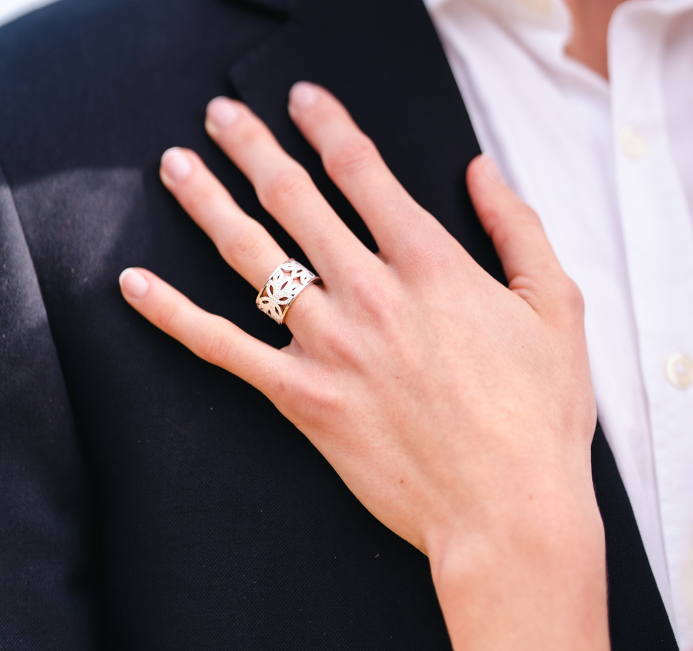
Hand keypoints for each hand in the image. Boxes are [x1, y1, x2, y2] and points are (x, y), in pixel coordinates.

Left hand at [119, 84, 633, 650]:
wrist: (507, 510)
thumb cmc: (538, 417)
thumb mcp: (557, 308)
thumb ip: (520, 229)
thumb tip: (483, 170)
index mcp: (433, 265)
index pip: (365, 172)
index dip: (328, 126)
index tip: (302, 99)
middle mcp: (372, 293)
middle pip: (294, 199)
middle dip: (252, 147)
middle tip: (219, 116)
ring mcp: (330, 346)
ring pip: (251, 257)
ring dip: (207, 204)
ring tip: (175, 168)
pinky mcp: (303, 400)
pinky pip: (222, 349)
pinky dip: (173, 314)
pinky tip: (135, 285)